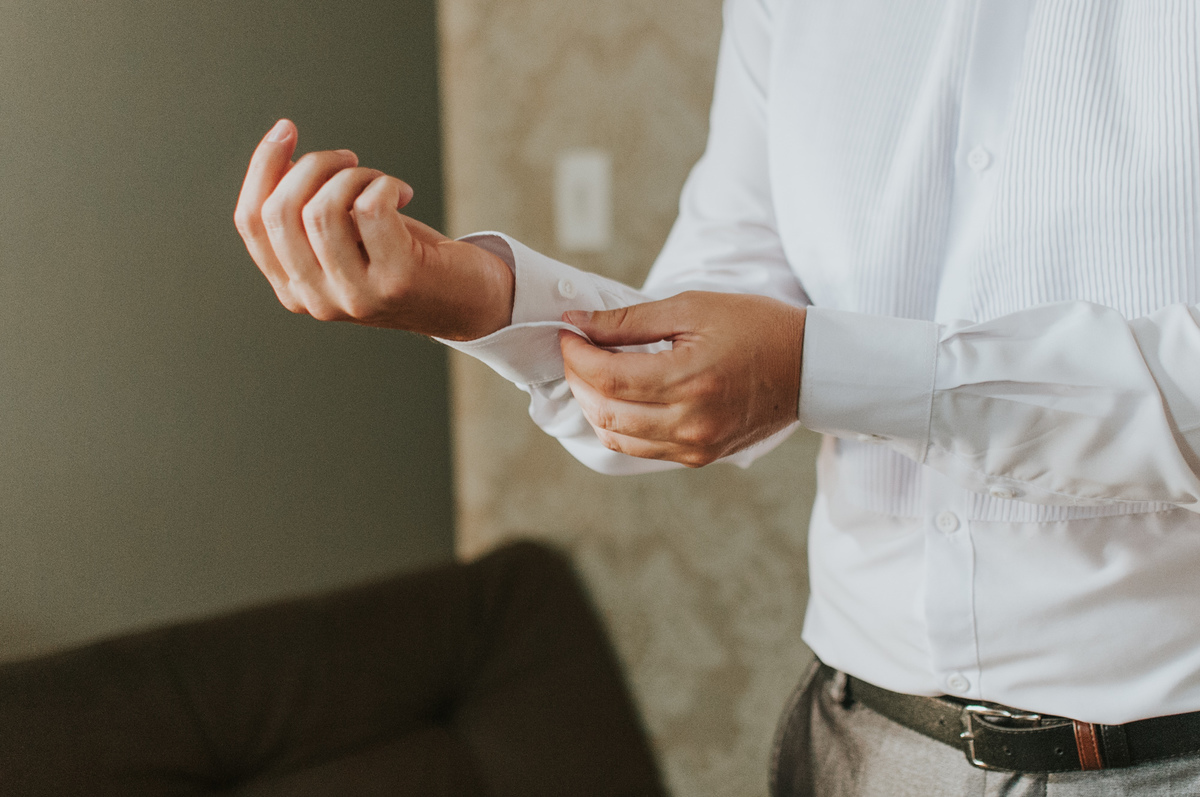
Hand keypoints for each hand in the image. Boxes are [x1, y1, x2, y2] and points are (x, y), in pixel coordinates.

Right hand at [233, 119, 513, 340]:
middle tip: (351, 159)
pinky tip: (404, 192)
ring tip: (380, 180)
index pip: (249, 221)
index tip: (285, 129)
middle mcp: (316, 299)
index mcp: (292, 288)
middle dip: (314, 165)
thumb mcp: (346, 235)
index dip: (262, 167)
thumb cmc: (404, 257)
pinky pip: (370, 206)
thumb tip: (280, 159)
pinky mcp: (396, 279)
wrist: (469, 301)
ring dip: (353, 175)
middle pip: (279, 212)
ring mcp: (355, 295)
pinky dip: (385, 183)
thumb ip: (308, 211)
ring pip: (322, 208)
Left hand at [558, 291, 804, 466]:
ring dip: (593, 406)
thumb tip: (578, 322)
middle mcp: (690, 422)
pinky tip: (619, 398)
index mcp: (689, 380)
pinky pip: (641, 450)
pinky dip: (619, 426)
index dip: (575, 354)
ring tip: (592, 374)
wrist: (808, 367)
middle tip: (575, 351)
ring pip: (616, 438)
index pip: (607, 377)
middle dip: (578, 379)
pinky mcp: (700, 457)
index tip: (568, 332)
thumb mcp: (692, 307)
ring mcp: (695, 446)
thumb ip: (630, 321)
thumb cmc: (755, 326)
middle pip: (604, 412)